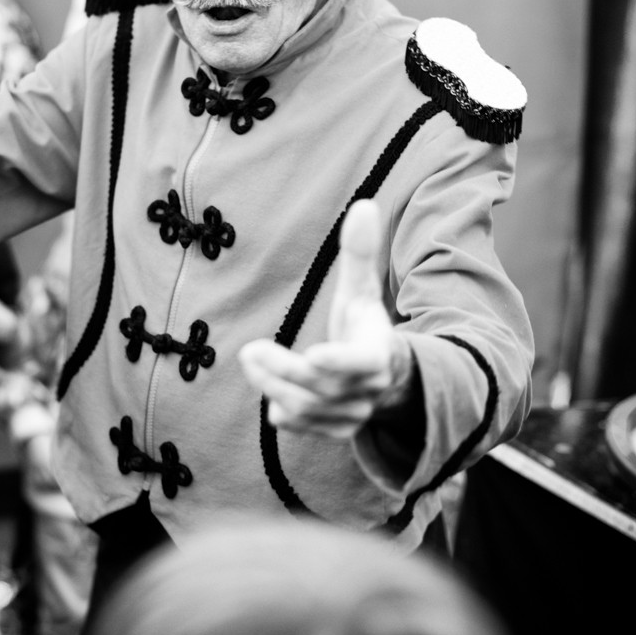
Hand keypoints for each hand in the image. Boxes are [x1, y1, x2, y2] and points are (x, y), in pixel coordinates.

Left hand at [239, 199, 412, 440]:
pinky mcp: (336, 430)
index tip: (315, 354)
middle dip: (281, 369)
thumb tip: (364, 204)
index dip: (341, 361)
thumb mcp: (361, 291)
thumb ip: (360, 253)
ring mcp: (353, 414)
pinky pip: (300, 425)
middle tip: (249, 350)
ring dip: (272, 386)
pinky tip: (272, 391)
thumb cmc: (364, 325)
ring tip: (251, 360)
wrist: (386, 377)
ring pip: (306, 409)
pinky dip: (281, 410)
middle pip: (320, 386)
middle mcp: (368, 390)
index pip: (363, 361)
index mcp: (377, 353)